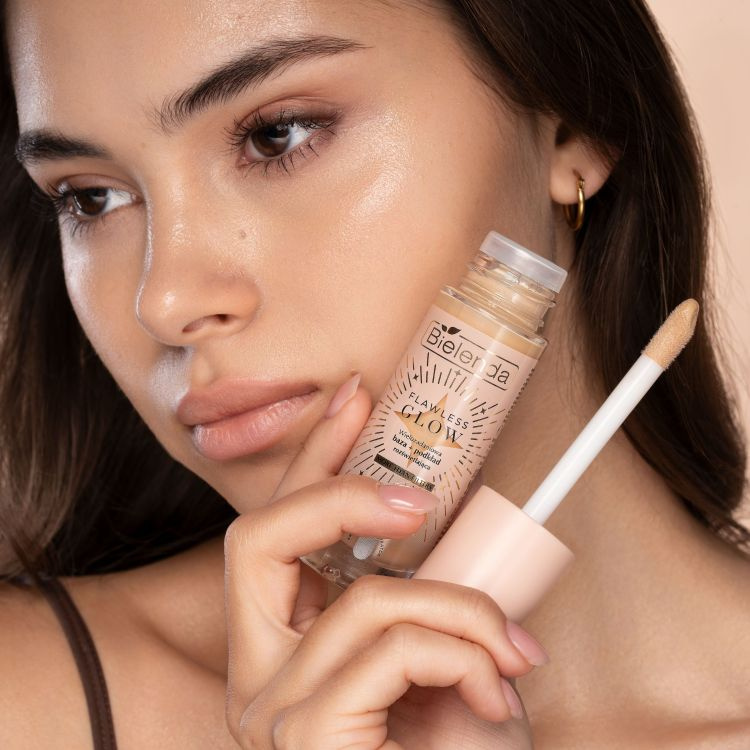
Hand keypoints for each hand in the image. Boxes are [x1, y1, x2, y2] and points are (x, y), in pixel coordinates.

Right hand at [223, 375, 541, 748]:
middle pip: (256, 539)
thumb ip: (418, 599)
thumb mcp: (435, 660)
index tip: (355, 397)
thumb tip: (435, 531)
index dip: (313, 457)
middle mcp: (254, 678)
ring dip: (460, 610)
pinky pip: (389, 644)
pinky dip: (461, 650)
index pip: (276, 533)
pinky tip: (494, 699)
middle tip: (416, 496)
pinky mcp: (303, 739)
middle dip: (336, 489)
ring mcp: (269, 712)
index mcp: (280, 652)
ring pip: (365, 599)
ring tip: (512, 656)